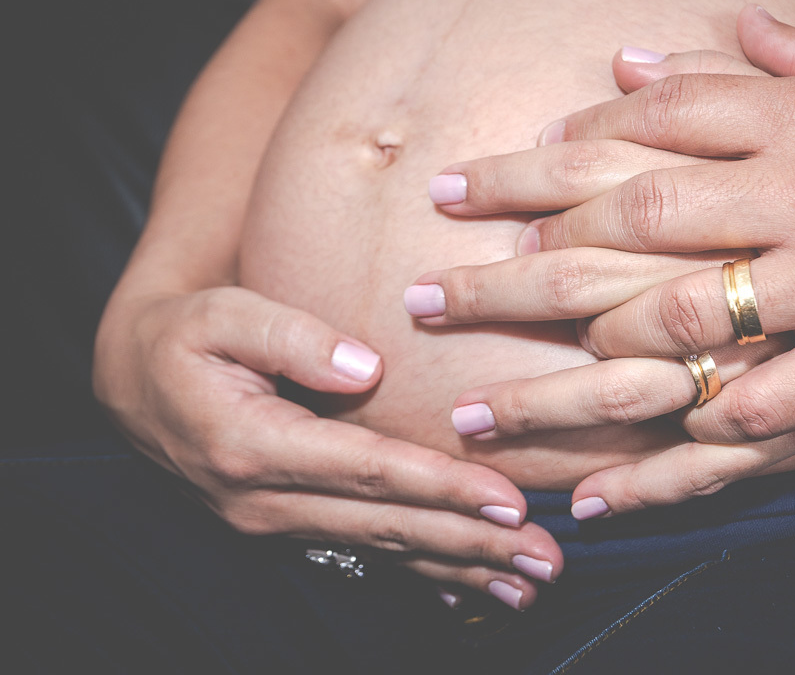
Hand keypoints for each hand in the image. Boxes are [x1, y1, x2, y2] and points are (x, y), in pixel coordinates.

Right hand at [94, 286, 560, 609]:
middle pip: (389, 525)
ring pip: (385, 550)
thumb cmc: (184, 338)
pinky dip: (423, 576)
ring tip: (528, 585)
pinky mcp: (291, 524)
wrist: (135, 384)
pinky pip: (366, 554)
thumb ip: (290, 336)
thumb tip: (364, 368)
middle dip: (473, 544)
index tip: (510, 502)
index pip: (369, 469)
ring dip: (460, 569)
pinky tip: (470, 593)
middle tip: (546, 560)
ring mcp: (278, 521)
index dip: (442, 487)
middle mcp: (267, 499)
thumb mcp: (222, 314)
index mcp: (254, 444)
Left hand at [407, 43, 794, 515]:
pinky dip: (688, 452)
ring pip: (677, 326)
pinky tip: (619, 487)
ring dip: (572, 370)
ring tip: (488, 406)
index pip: (648, 128)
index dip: (555, 153)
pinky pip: (768, 415)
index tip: (483, 180)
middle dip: (518, 260)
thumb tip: (656, 45)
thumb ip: (776, 55)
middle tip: (433, 286)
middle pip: (630, 225)